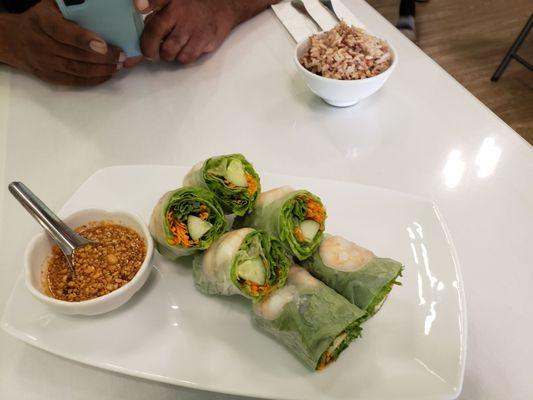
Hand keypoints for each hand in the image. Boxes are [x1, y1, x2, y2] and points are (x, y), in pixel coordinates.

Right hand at [3, 0, 139, 84]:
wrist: (15, 40)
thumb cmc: (41, 20)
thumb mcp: (50, 6)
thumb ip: (71, 7)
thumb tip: (96, 6)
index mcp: (42, 22)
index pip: (63, 32)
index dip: (84, 40)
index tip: (103, 44)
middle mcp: (41, 44)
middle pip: (76, 55)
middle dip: (103, 58)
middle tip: (121, 56)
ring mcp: (45, 63)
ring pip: (78, 70)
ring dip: (102, 70)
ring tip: (119, 65)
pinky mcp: (50, 77)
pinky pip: (75, 81)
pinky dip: (94, 79)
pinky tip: (108, 74)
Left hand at [134, 0, 241, 62]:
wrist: (222, 7)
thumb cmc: (192, 7)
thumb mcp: (173, 1)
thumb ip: (157, 11)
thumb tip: (144, 30)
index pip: (155, 0)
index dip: (144, 3)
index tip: (139, 7)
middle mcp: (179, 11)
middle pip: (155, 33)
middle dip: (149, 48)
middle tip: (150, 53)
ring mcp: (192, 27)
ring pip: (169, 52)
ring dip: (167, 54)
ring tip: (171, 49)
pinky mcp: (204, 40)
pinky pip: (185, 58)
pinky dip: (182, 58)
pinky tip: (185, 50)